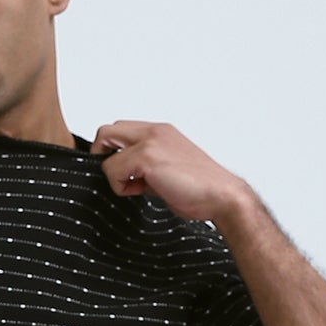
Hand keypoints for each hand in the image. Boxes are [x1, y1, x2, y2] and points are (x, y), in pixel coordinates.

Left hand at [91, 119, 246, 224]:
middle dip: (103, 157)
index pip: (120, 130)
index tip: (125, 175)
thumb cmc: (200, 189)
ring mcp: (150, 141)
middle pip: (107, 131)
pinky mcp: (147, 157)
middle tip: (119, 179)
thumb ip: (145, 170)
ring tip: (135, 188)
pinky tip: (141, 192)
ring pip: (105, 145)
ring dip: (113, 173)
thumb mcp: (167, 172)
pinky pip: (112, 169)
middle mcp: (154, 131)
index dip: (114, 152)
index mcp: (160, 132)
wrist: (221, 195)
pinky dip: (120, 185)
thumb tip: (126, 180)